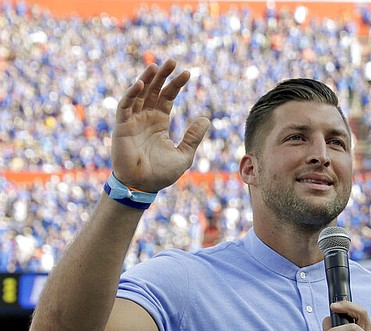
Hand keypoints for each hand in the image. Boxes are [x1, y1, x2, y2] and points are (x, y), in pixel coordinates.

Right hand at [112, 58, 209, 192]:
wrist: (142, 187)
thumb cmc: (161, 173)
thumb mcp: (183, 154)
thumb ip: (193, 137)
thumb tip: (206, 119)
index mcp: (159, 122)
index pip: (167, 97)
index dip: (176, 85)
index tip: (187, 73)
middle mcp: (146, 118)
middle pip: (154, 91)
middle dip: (162, 76)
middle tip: (172, 61)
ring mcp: (133, 120)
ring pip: (139, 94)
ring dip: (147, 79)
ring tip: (156, 66)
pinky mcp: (122, 126)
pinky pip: (125, 106)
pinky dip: (132, 94)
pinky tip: (141, 84)